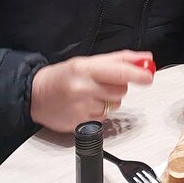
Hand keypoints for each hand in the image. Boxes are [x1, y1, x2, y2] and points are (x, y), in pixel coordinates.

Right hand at [30, 50, 155, 131]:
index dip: (138, 74)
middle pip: (121, 90)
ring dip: (109, 100)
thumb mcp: (88, 61)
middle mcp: (83, 88)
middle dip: (118, 86)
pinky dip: (100, 112)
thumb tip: (145, 59)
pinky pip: (104, 118)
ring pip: (115, 105)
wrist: (35, 95)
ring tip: (91, 95)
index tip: (148, 77)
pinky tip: (85, 105)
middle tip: (103, 83)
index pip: (119, 72)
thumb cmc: (62, 76)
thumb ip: (119, 60)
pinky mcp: (80, 123)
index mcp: (85, 69)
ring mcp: (81, 107)